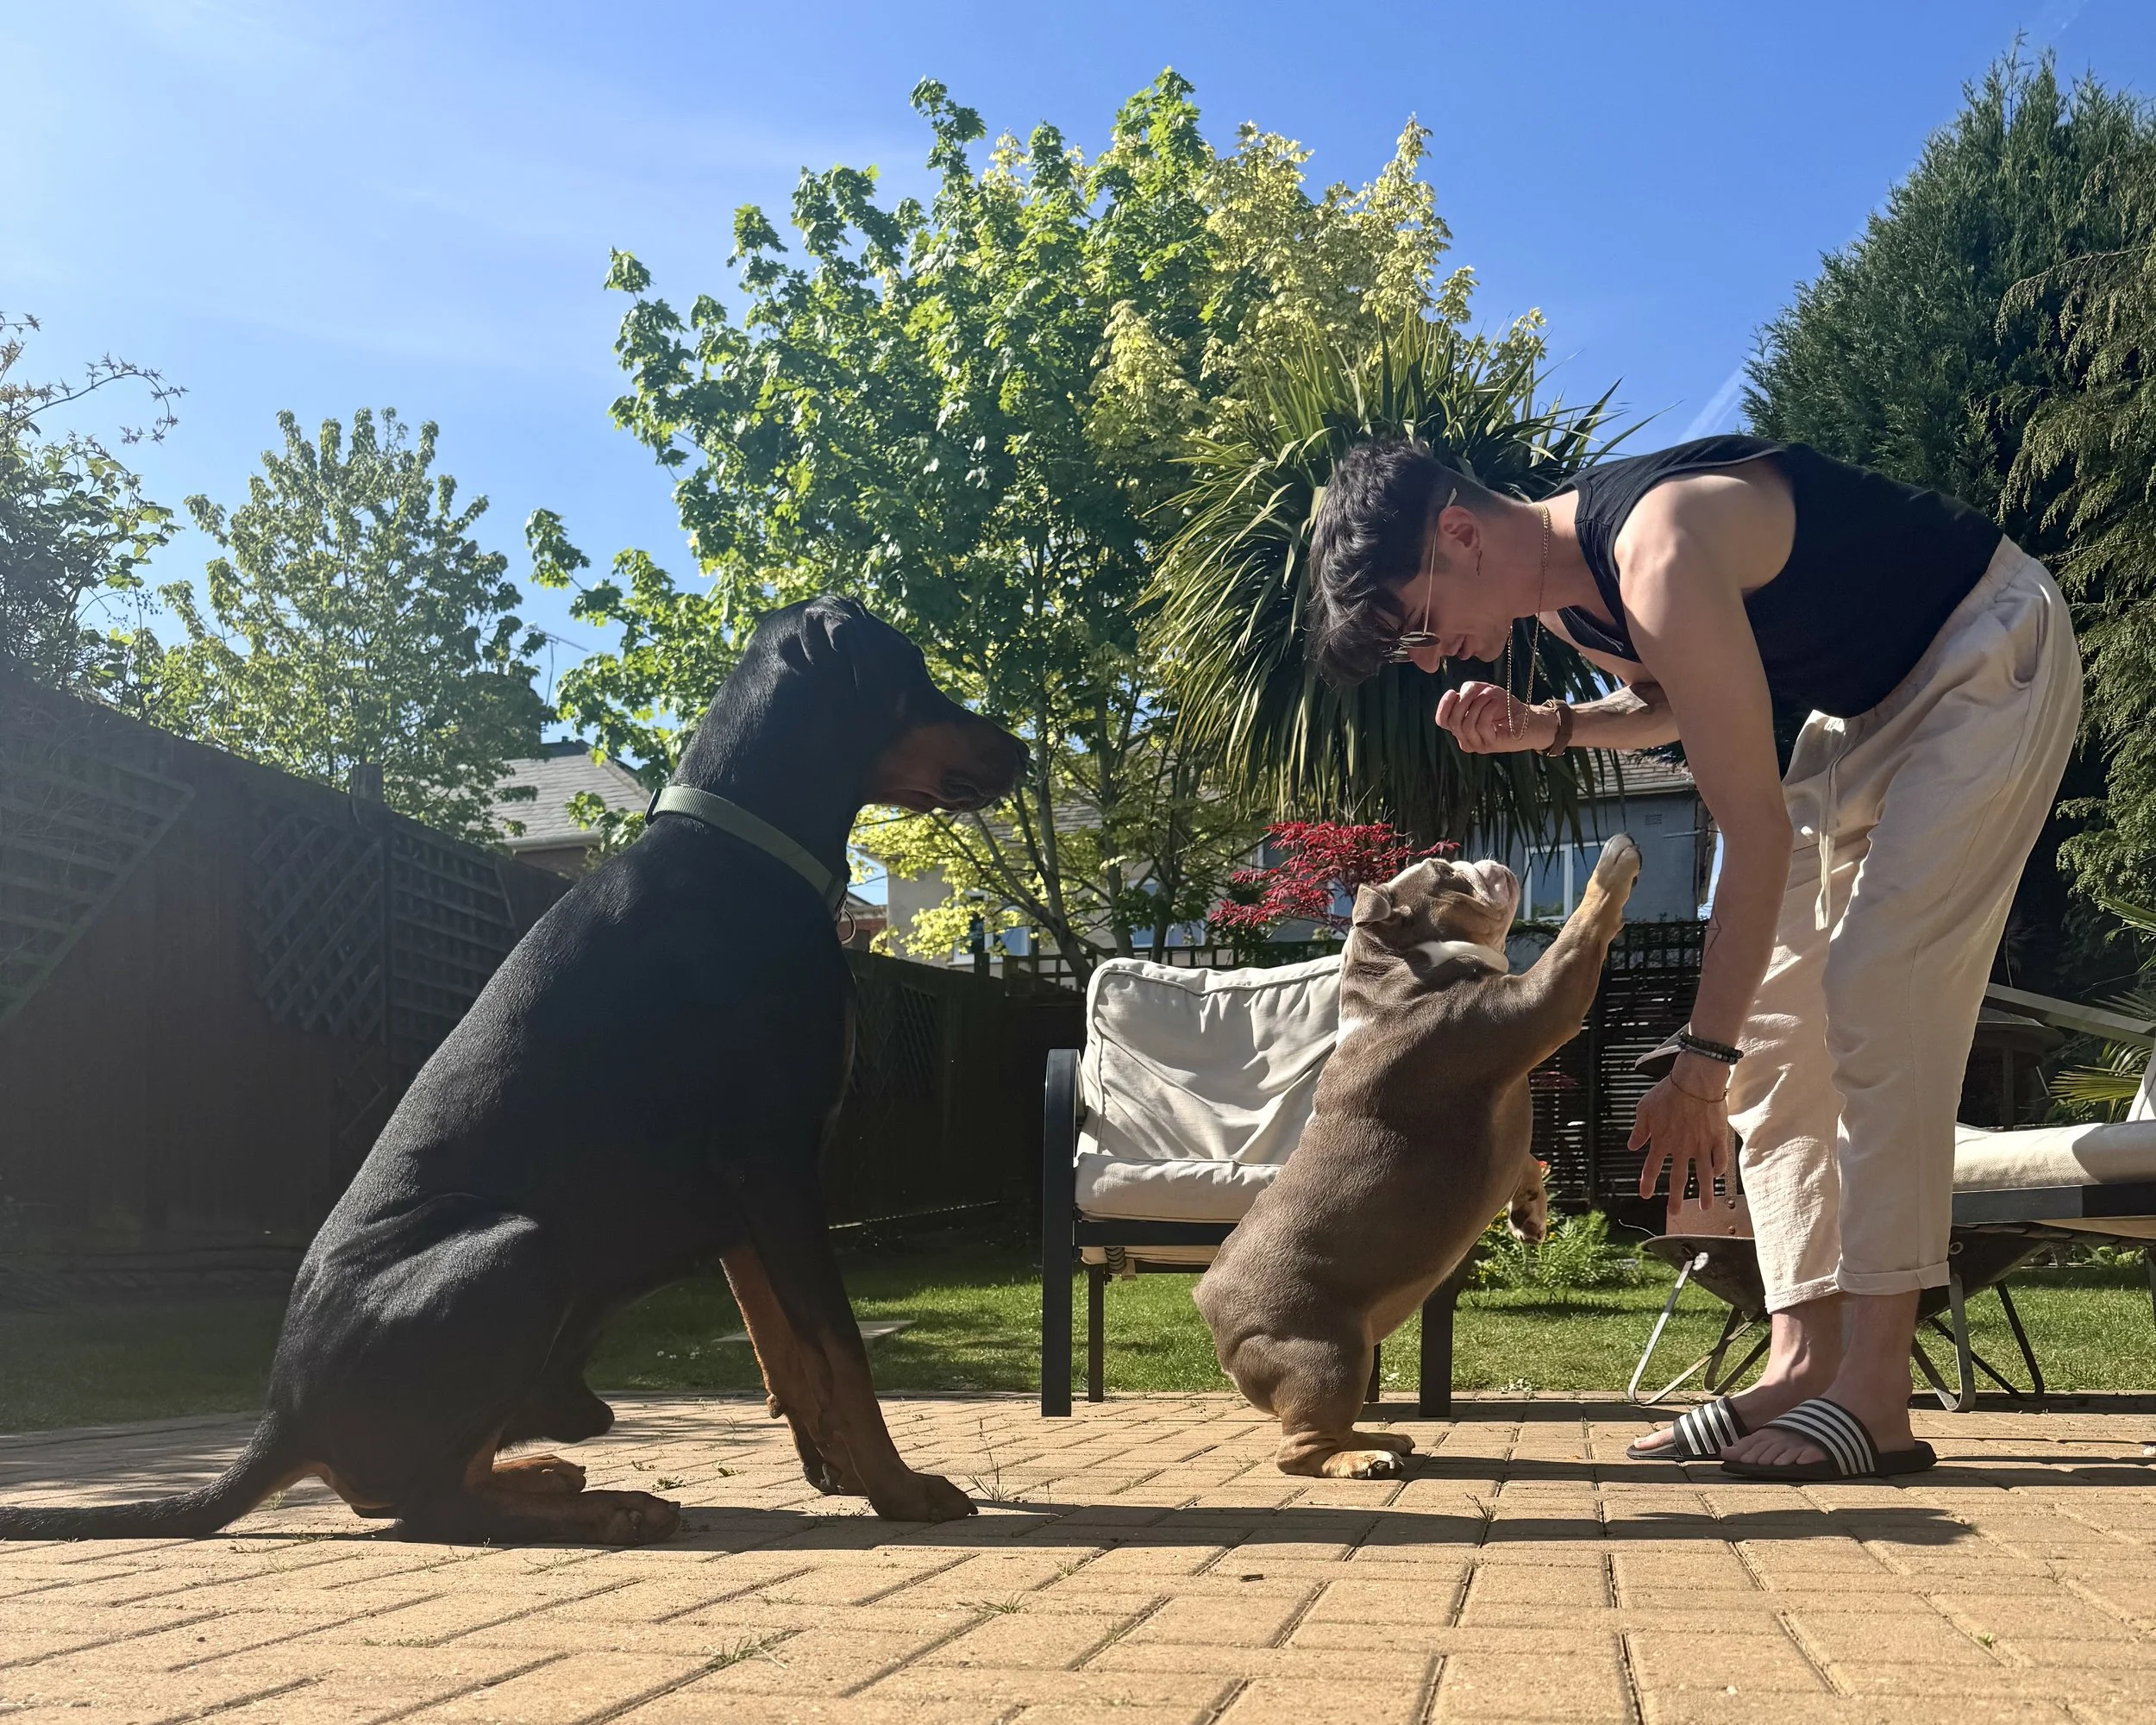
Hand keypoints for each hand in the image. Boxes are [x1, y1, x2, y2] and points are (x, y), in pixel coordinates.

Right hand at [1436, 682, 1554, 753]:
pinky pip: (1481, 726)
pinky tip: (1495, 703)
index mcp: (1461, 728)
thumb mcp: (1484, 693)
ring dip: (1477, 704)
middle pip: (1453, 721)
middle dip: (1463, 701)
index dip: (1444, 705)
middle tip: (1478, 690)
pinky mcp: (1493, 745)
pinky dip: (1487, 710)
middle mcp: (1467, 740)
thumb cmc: (1507, 707)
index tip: (1454, 692)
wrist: (1531, 720)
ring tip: (1490, 696)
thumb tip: (1460, 693)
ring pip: (1466, 724)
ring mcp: (1479, 745)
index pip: (1442, 721)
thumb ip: (1469, 691)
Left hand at [1630, 1055, 1732, 1210]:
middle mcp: (1681, 1148)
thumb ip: (1639, 1130)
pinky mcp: (1717, 1138)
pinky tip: (1717, 1177)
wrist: (1695, 1081)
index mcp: (1661, 1142)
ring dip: (1704, 1193)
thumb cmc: (1668, 1092)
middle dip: (1676, 1198)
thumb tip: (1632, 1146)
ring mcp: (1701, 1145)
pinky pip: (1720, 1159)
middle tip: (1675, 1212)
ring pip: (1703, 1175)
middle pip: (1678, 1178)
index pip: (1652, 1168)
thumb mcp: (1644, 1109)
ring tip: (1706, 1207)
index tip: (1646, 1195)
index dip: (1648, 1183)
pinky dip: (1719, 1170)